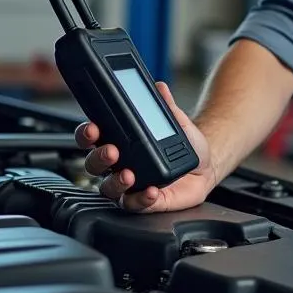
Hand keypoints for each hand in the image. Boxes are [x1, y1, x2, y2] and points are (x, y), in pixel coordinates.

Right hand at [74, 81, 217, 212]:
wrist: (205, 165)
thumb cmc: (184, 144)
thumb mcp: (177, 122)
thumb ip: (167, 106)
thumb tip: (160, 88)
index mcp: (120, 140)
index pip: (92, 137)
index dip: (87, 134)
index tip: (93, 128)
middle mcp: (119, 164)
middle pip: (94, 164)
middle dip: (99, 157)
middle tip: (112, 150)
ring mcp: (129, 185)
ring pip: (108, 188)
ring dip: (115, 182)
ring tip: (128, 175)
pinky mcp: (144, 201)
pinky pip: (135, 204)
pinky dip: (141, 198)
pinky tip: (152, 190)